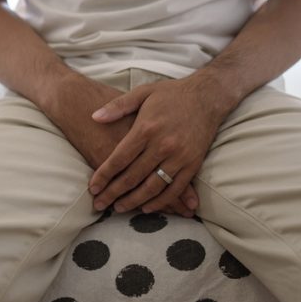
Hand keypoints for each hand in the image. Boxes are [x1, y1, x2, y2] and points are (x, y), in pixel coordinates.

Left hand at [41, 73, 200, 217]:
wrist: (207, 96)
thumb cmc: (171, 94)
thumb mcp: (142, 93)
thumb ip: (117, 106)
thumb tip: (94, 116)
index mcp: (146, 128)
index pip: (119, 158)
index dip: (104, 176)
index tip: (93, 188)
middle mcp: (162, 145)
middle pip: (133, 176)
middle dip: (113, 193)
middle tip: (100, 204)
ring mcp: (179, 156)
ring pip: (152, 187)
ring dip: (134, 201)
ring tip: (119, 208)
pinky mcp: (193, 164)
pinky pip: (175, 189)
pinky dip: (160, 202)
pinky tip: (147, 207)